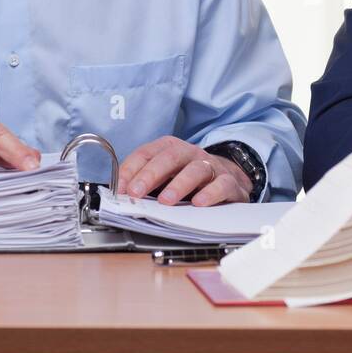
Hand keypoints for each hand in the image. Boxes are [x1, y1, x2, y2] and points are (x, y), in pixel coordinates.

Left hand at [118, 136, 252, 205]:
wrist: (230, 178)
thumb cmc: (190, 179)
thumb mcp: (166, 177)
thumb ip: (146, 184)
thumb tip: (123, 195)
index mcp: (171, 149)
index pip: (147, 153)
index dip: (132, 169)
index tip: (121, 188)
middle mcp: (191, 154)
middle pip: (170, 157)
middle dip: (151, 174)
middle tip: (136, 192)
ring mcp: (212, 166)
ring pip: (196, 169)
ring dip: (179, 184)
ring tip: (166, 200)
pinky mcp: (229, 182)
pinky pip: (222, 184)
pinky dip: (211, 193)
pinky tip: (199, 202)